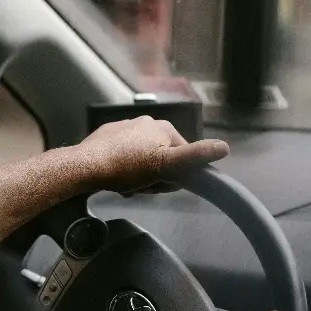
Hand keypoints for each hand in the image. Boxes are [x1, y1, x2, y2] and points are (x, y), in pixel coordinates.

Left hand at [74, 116, 229, 193]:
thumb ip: (194, 156)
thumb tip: (225, 147)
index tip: (162, 185)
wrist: (85, 167)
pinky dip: (124, 169)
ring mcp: (124, 128)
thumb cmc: (127, 167)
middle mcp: (145, 122)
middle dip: (155, 175)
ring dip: (139, 175)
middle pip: (162, 156)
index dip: (176, 174)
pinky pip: (124, 156)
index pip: (182, 154)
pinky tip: (116, 180)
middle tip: (142, 188)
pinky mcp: (107, 137)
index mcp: (162, 127)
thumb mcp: (165, 165)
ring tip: (127, 186)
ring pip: (143, 158)